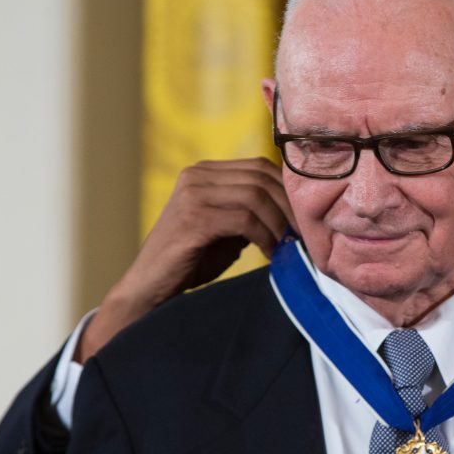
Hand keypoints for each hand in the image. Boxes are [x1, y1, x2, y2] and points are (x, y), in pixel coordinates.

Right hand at [76, 157, 294, 362]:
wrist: (150, 287)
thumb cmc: (192, 260)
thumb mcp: (226, 228)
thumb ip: (251, 212)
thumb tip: (294, 211)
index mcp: (204, 172)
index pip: (260, 166)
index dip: (287, 191)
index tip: (303, 219)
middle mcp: (196, 175)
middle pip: (261, 178)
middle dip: (288, 208)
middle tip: (302, 236)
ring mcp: (192, 194)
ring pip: (256, 197)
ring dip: (278, 224)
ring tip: (286, 246)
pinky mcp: (193, 219)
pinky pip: (244, 219)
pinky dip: (264, 236)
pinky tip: (270, 253)